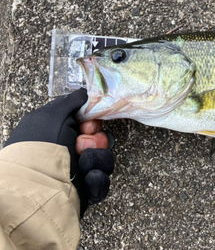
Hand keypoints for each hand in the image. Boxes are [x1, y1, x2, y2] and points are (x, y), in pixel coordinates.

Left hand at [4, 88, 114, 215]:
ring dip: (96, 159)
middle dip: (95, 141)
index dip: (92, 122)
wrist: (39, 189)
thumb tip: (85, 93)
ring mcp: (77, 172)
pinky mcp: (86, 190)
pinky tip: (87, 178)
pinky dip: (96, 178)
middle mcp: (67, 151)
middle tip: (81, 145)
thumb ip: (72, 101)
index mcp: (58, 133)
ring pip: (104, 159)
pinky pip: (103, 180)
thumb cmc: (40, 148)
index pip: (88, 123)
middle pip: (100, 140)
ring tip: (82, 164)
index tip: (86, 125)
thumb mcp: (52, 115)